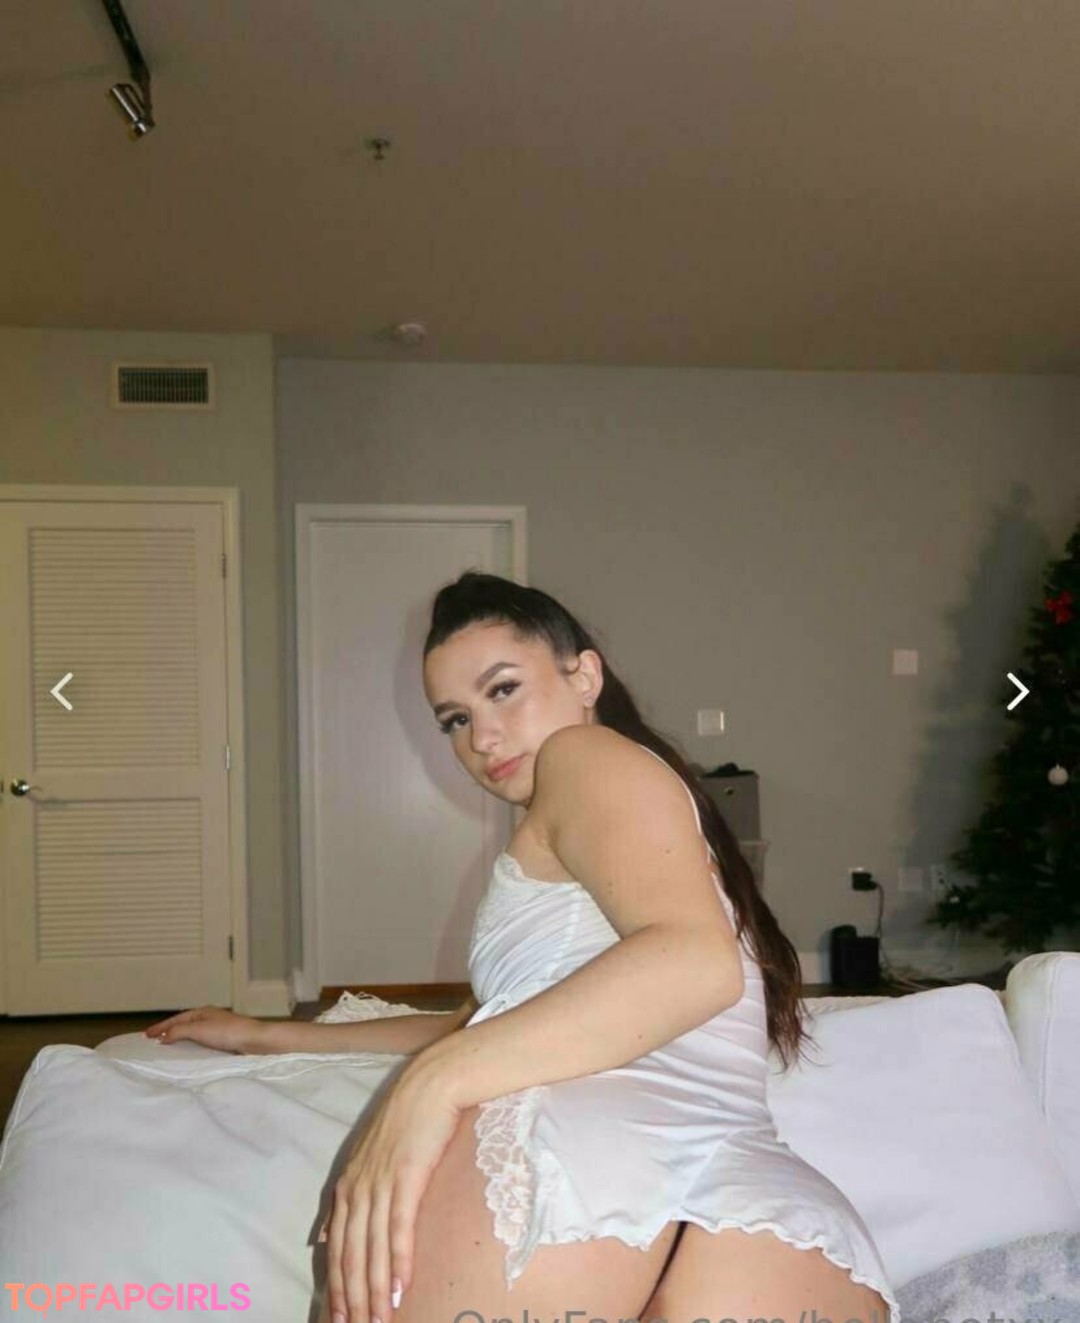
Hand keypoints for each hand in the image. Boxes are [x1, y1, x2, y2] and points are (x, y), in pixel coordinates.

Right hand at [144, 1006, 263, 1053]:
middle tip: (154, 1039)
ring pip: (193, 1032)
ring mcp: (217, 1028)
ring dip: (179, 1038)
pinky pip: (202, 1041)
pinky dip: (191, 1044)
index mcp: (202, 1012)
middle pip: (184, 1023)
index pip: (176, 1019)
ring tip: (168, 1046)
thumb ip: (179, 1031)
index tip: (146, 1034)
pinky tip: (190, 1053)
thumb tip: (164, 1036)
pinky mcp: (224, 1039)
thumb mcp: (199, 1030)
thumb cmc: (229, 1032)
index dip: (161, 1026)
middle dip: (169, 1030)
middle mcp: (209, 1018)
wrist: (254, 1040)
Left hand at [321, 1058, 463, 1322]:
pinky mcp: (406, 1179)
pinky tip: (401, 1287)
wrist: (431, 1086)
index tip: (339, 1318)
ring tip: (381, 1320)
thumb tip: (324, 1237)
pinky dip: (398, 1261)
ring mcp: (380, 1184)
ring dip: (376, 1290)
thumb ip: (346, 1200)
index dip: (337, 1287)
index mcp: (347, 1186)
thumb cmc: (407, 1121)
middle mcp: (357, 1189)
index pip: (337, 1248)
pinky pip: (399, 1229)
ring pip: (372, 1249)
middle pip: (351, 1255)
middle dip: (353, 1297)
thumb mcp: (368, 1160)